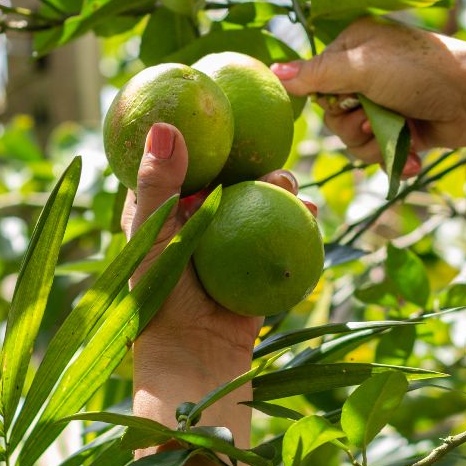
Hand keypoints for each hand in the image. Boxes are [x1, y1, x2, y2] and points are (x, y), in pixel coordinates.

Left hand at [121, 123, 313, 360]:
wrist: (195, 355)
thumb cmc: (159, 298)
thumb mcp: (152, 233)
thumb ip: (158, 182)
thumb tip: (165, 125)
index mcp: (166, 213)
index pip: (185, 164)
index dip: (203, 136)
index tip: (224, 110)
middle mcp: (199, 226)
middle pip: (231, 180)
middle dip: (253, 162)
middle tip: (268, 155)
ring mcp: (232, 247)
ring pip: (262, 206)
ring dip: (280, 190)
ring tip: (290, 183)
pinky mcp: (259, 267)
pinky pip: (284, 238)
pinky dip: (300, 223)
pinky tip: (312, 213)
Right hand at [271, 18, 465, 157]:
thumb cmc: (423, 73)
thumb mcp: (364, 69)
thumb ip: (317, 74)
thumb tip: (273, 74)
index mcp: (354, 45)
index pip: (316, 81)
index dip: (330, 101)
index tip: (348, 103)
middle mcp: (367, 72)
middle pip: (333, 115)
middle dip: (353, 128)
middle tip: (372, 121)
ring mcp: (387, 102)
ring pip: (355, 139)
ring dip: (375, 146)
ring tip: (402, 138)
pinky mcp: (405, 129)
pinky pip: (381, 152)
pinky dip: (395, 159)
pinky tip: (415, 157)